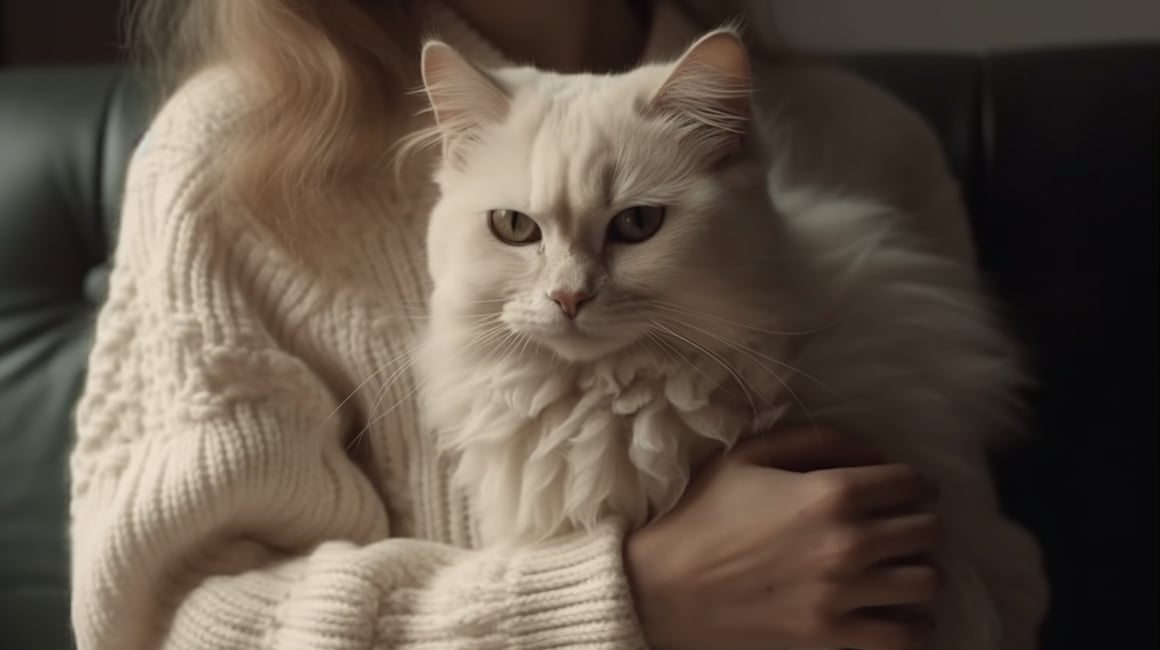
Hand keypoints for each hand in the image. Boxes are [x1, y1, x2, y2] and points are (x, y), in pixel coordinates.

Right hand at [624, 427, 940, 649]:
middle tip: (901, 525)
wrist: (663, 585)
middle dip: (920, 522)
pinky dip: (915, 624)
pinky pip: (906, 635)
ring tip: (900, 567)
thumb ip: (816, 439)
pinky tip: (901, 612)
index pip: (911, 482)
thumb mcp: (750, 455)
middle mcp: (849, 541)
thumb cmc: (703, 514)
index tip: (906, 489)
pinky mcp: (832, 634)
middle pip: (928, 530)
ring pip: (927, 581)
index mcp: (831, 491)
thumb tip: (871, 451)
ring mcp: (843, 593)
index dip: (914, 482)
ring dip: (919, 570)